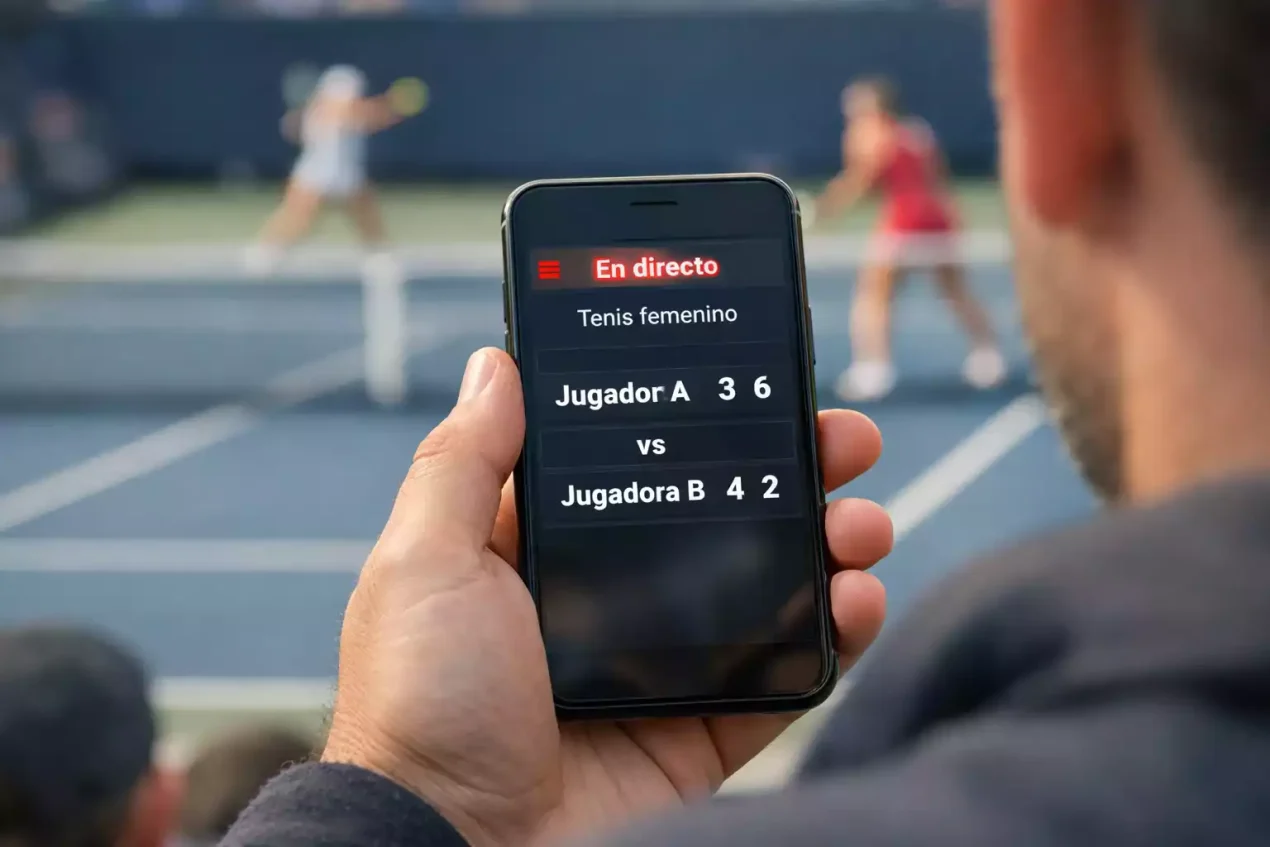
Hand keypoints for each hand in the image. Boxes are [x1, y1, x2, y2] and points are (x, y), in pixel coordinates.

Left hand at [322, 348, 890, 846]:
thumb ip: (465, 462)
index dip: (700, 421)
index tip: (755, 380)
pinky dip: (835, 636)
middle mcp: (608, 600)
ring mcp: (660, 665)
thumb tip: (498, 363)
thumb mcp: (425, 561)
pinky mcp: (698, 732)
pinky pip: (783, 676)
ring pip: (769, 588)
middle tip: (846, 438)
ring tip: (864, 522)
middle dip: (791, 469)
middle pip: (720, 516)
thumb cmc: (418, 701)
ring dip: (830, 544)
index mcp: (544, 550)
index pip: (639, 463)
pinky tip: (858, 598)